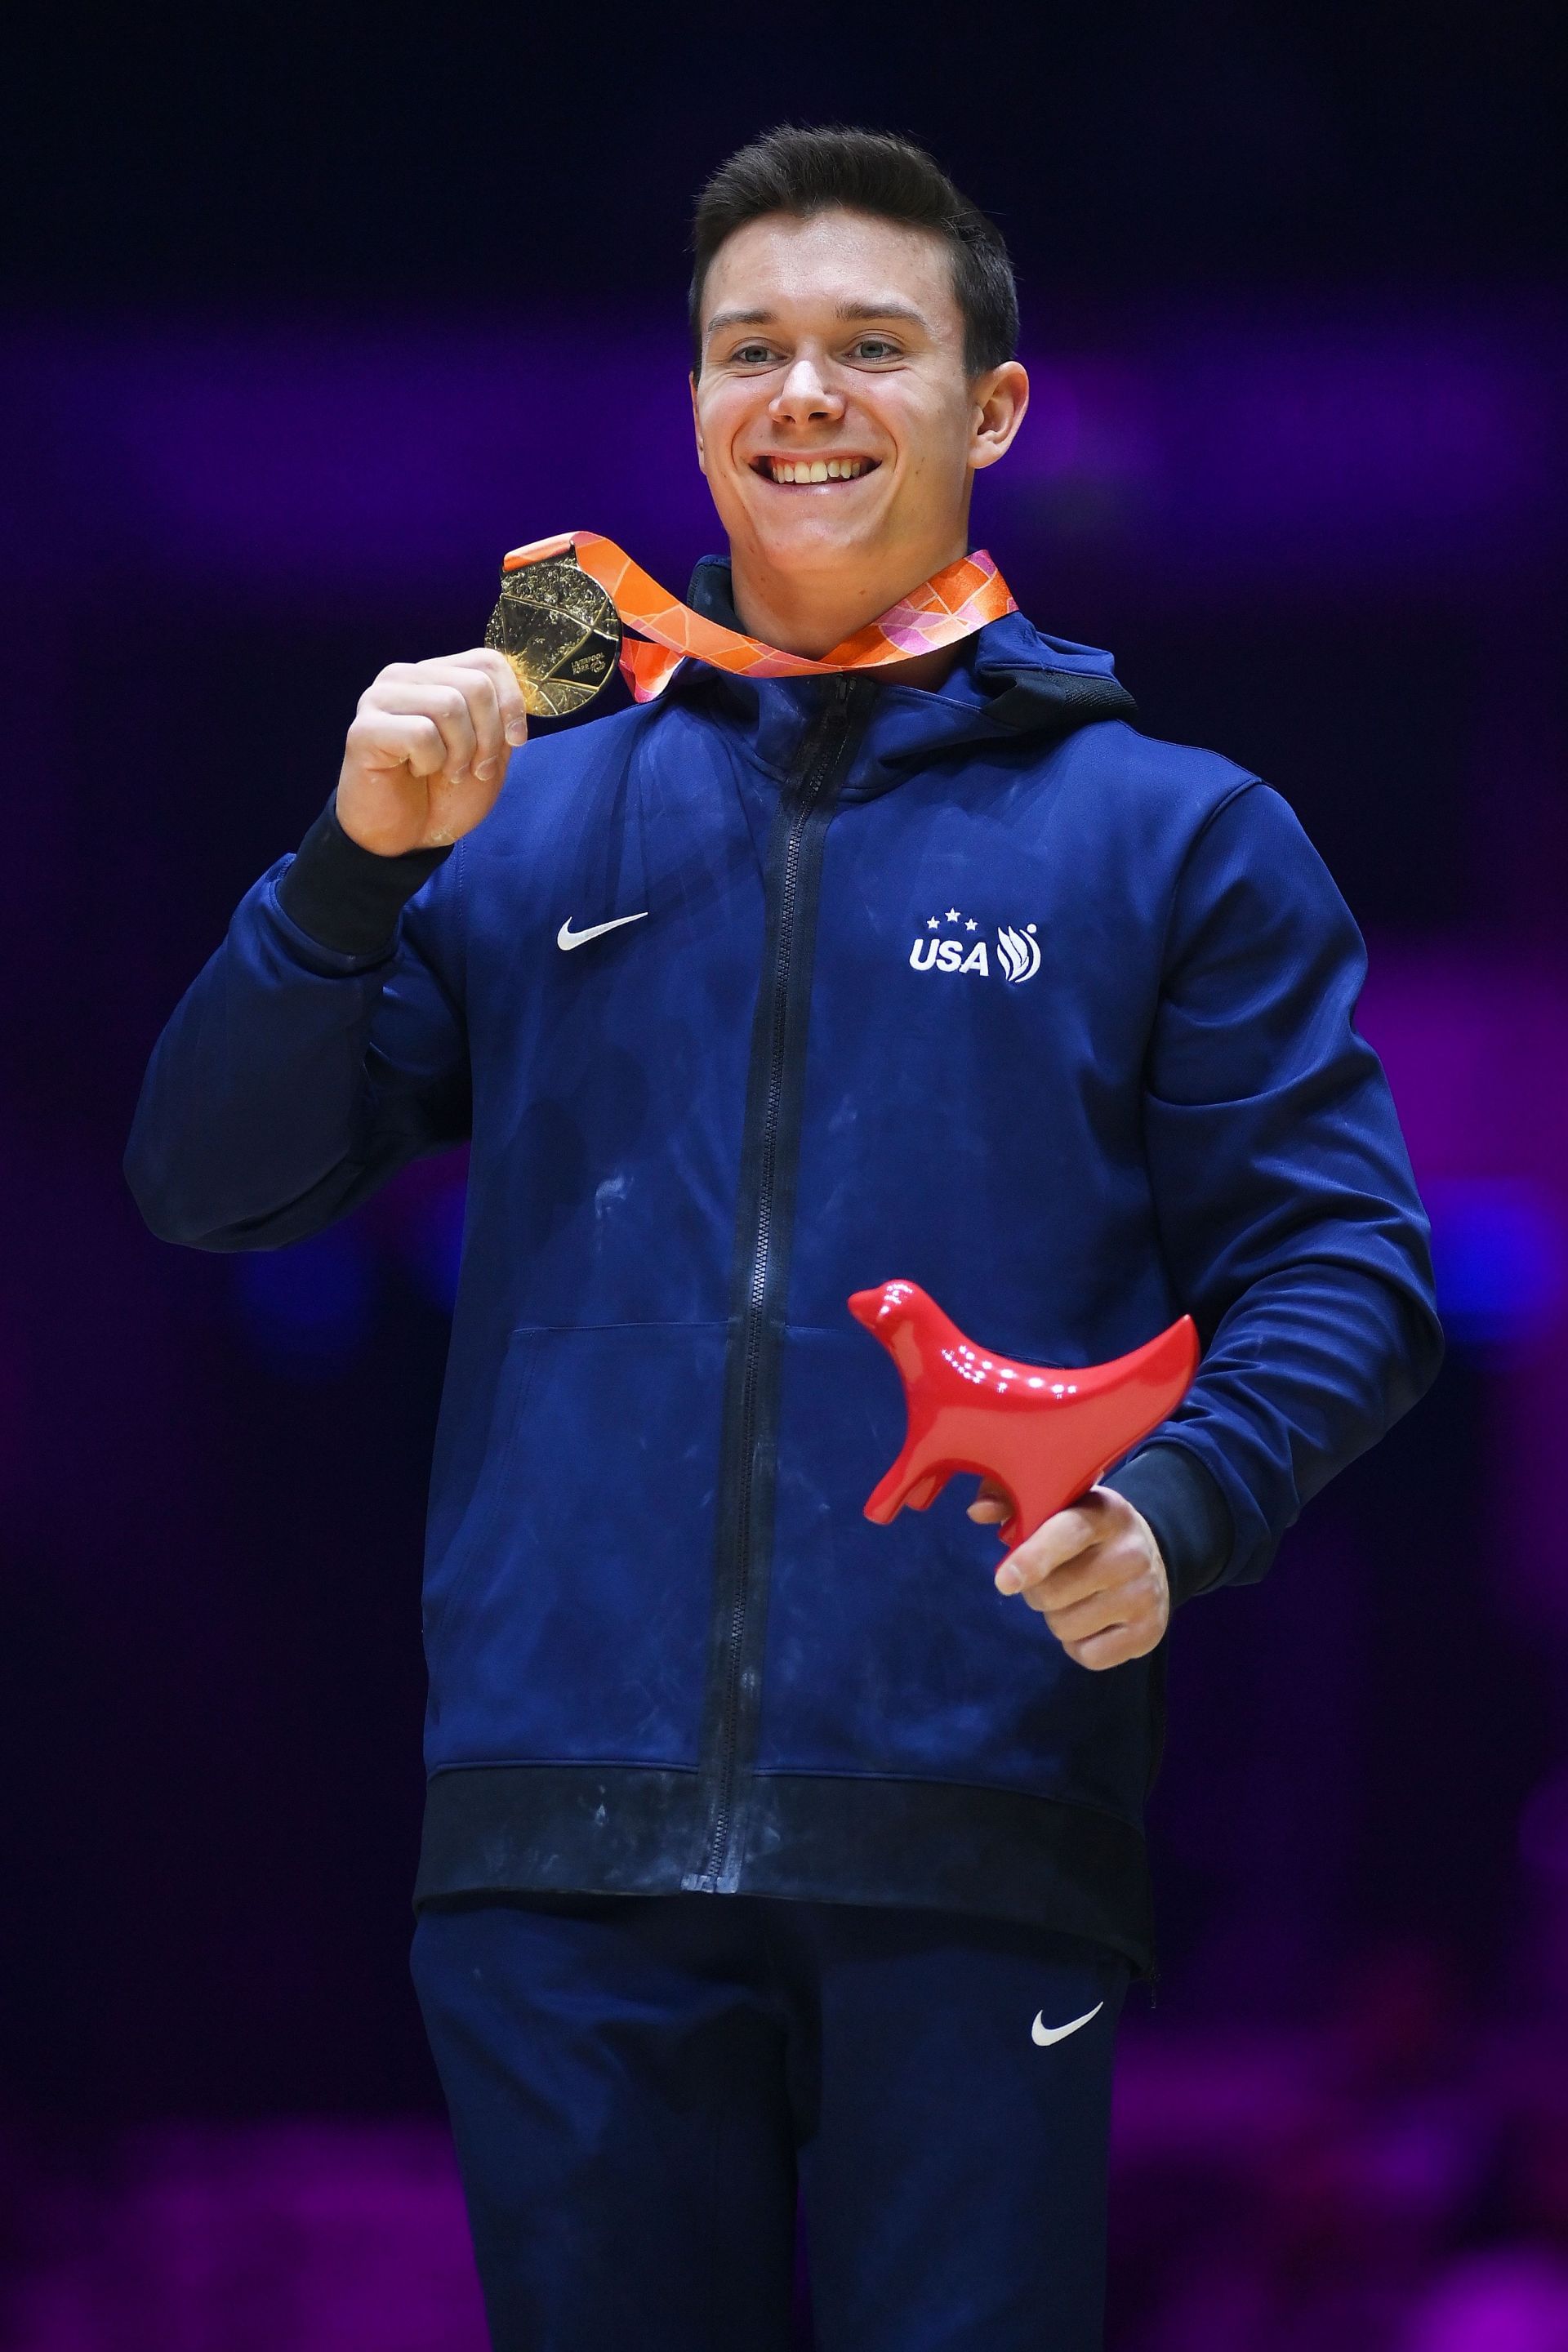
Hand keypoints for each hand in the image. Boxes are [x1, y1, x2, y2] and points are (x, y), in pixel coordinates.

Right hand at [336, 649, 528, 856]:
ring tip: (446, 773)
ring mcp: (380, 699)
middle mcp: (404, 678)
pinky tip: (415, 772)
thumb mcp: (488, 752)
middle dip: (489, 736)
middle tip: (475, 769)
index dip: (512, 703)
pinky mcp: (364, 729)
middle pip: (475, 684)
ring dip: (461, 752)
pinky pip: (421, 733)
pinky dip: (430, 762)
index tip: (515, 742)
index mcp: (434, 676)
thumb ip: (501, 716)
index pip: (487, 661)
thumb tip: (524, 687)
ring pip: (449, 705)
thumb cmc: (442, 795)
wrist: (405, 838)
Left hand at [968, 1482, 1169, 1668]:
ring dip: (1058, 1618)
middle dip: (1037, 1591)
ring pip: (1065, 1627)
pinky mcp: (1152, 1633)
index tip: (1004, 1581)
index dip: (1032, 1558)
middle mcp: (1132, 1553)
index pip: (1067, 1535)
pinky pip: (1089, 1656)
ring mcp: (1145, 1595)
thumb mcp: (1059, 1505)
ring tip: (1078, 1597)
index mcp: (1105, 1513)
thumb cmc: (1087, 1531)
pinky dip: (1080, 1645)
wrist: (1153, 1557)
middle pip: (1053, 1593)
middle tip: (1054, 1578)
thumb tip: (978, 1511)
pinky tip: (1094, 1621)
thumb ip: (1015, 1501)